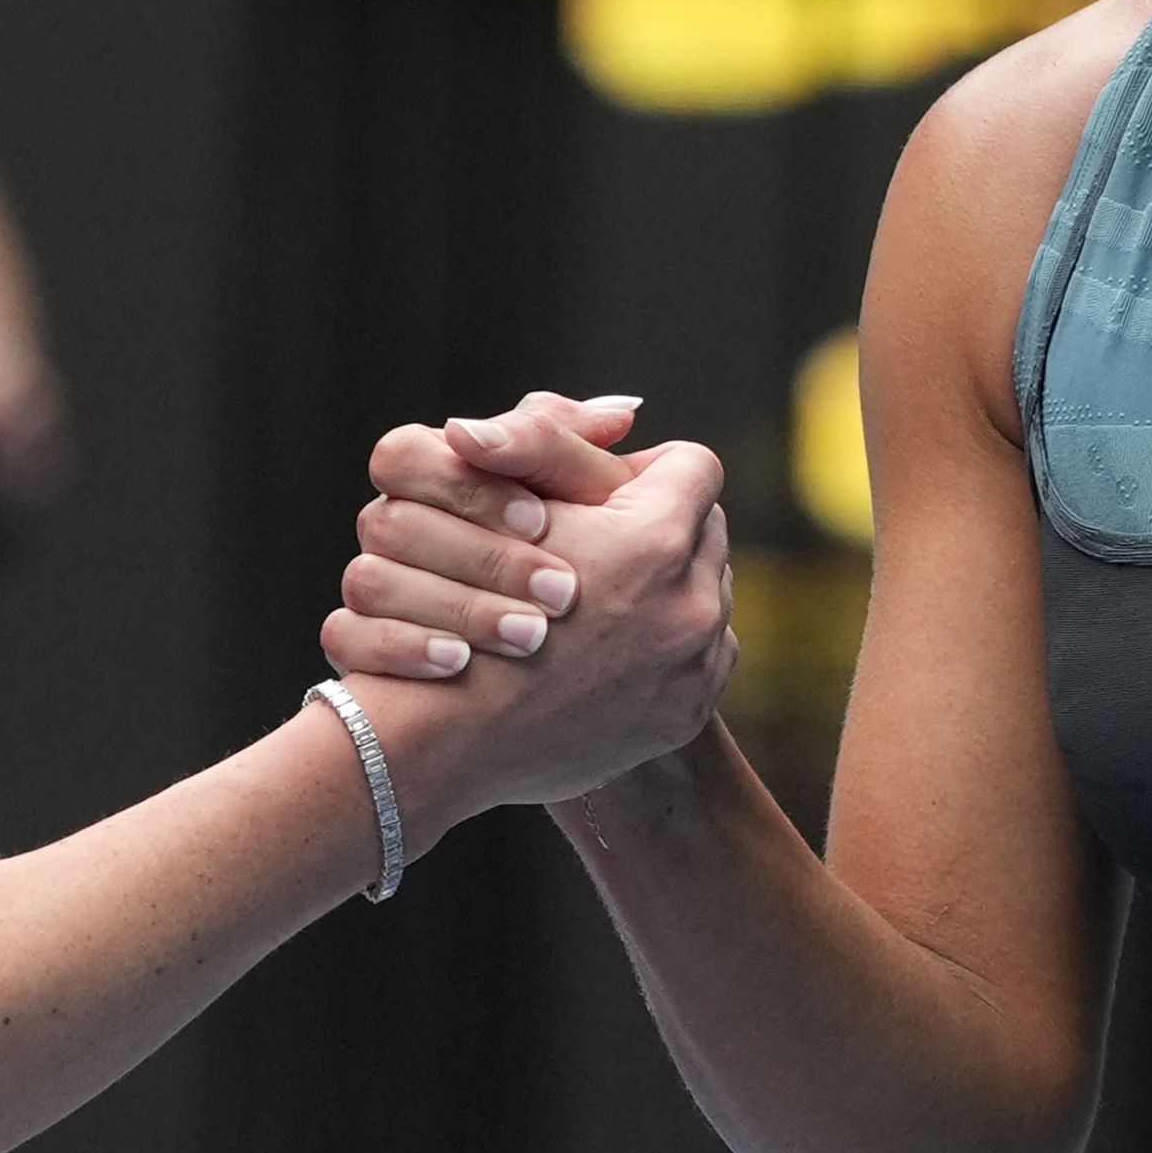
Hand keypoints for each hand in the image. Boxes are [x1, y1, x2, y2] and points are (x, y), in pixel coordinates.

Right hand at [324, 410, 732, 824]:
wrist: (446, 737)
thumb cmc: (453, 606)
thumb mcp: (494, 499)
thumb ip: (552, 440)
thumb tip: (623, 415)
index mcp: (653, 539)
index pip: (690, 466)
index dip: (646, 471)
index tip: (610, 490)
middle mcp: (690, 604)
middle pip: (704, 532)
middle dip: (660, 531)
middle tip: (607, 543)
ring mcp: (694, 666)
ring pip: (705, 594)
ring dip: (666, 589)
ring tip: (610, 599)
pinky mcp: (685, 714)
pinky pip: (700, 658)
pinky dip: (664, 648)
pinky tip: (614, 650)